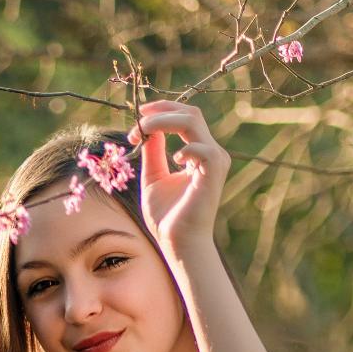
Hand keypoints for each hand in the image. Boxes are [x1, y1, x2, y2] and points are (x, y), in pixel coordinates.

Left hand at [126, 100, 230, 253]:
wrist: (178, 241)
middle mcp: (210, 153)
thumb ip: (153, 151)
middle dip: (161, 109)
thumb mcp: (153, 176)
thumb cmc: (167, 215)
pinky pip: (202, 148)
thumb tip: (147, 127)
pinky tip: (174, 159)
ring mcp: (215, 161)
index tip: (137, 117)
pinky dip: (185, 148)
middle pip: (190, 112)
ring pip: (192, 121)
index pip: (184, 118)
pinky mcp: (214, 173)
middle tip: (138, 117)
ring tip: (143, 130)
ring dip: (164, 121)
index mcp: (198, 153)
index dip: (160, 112)